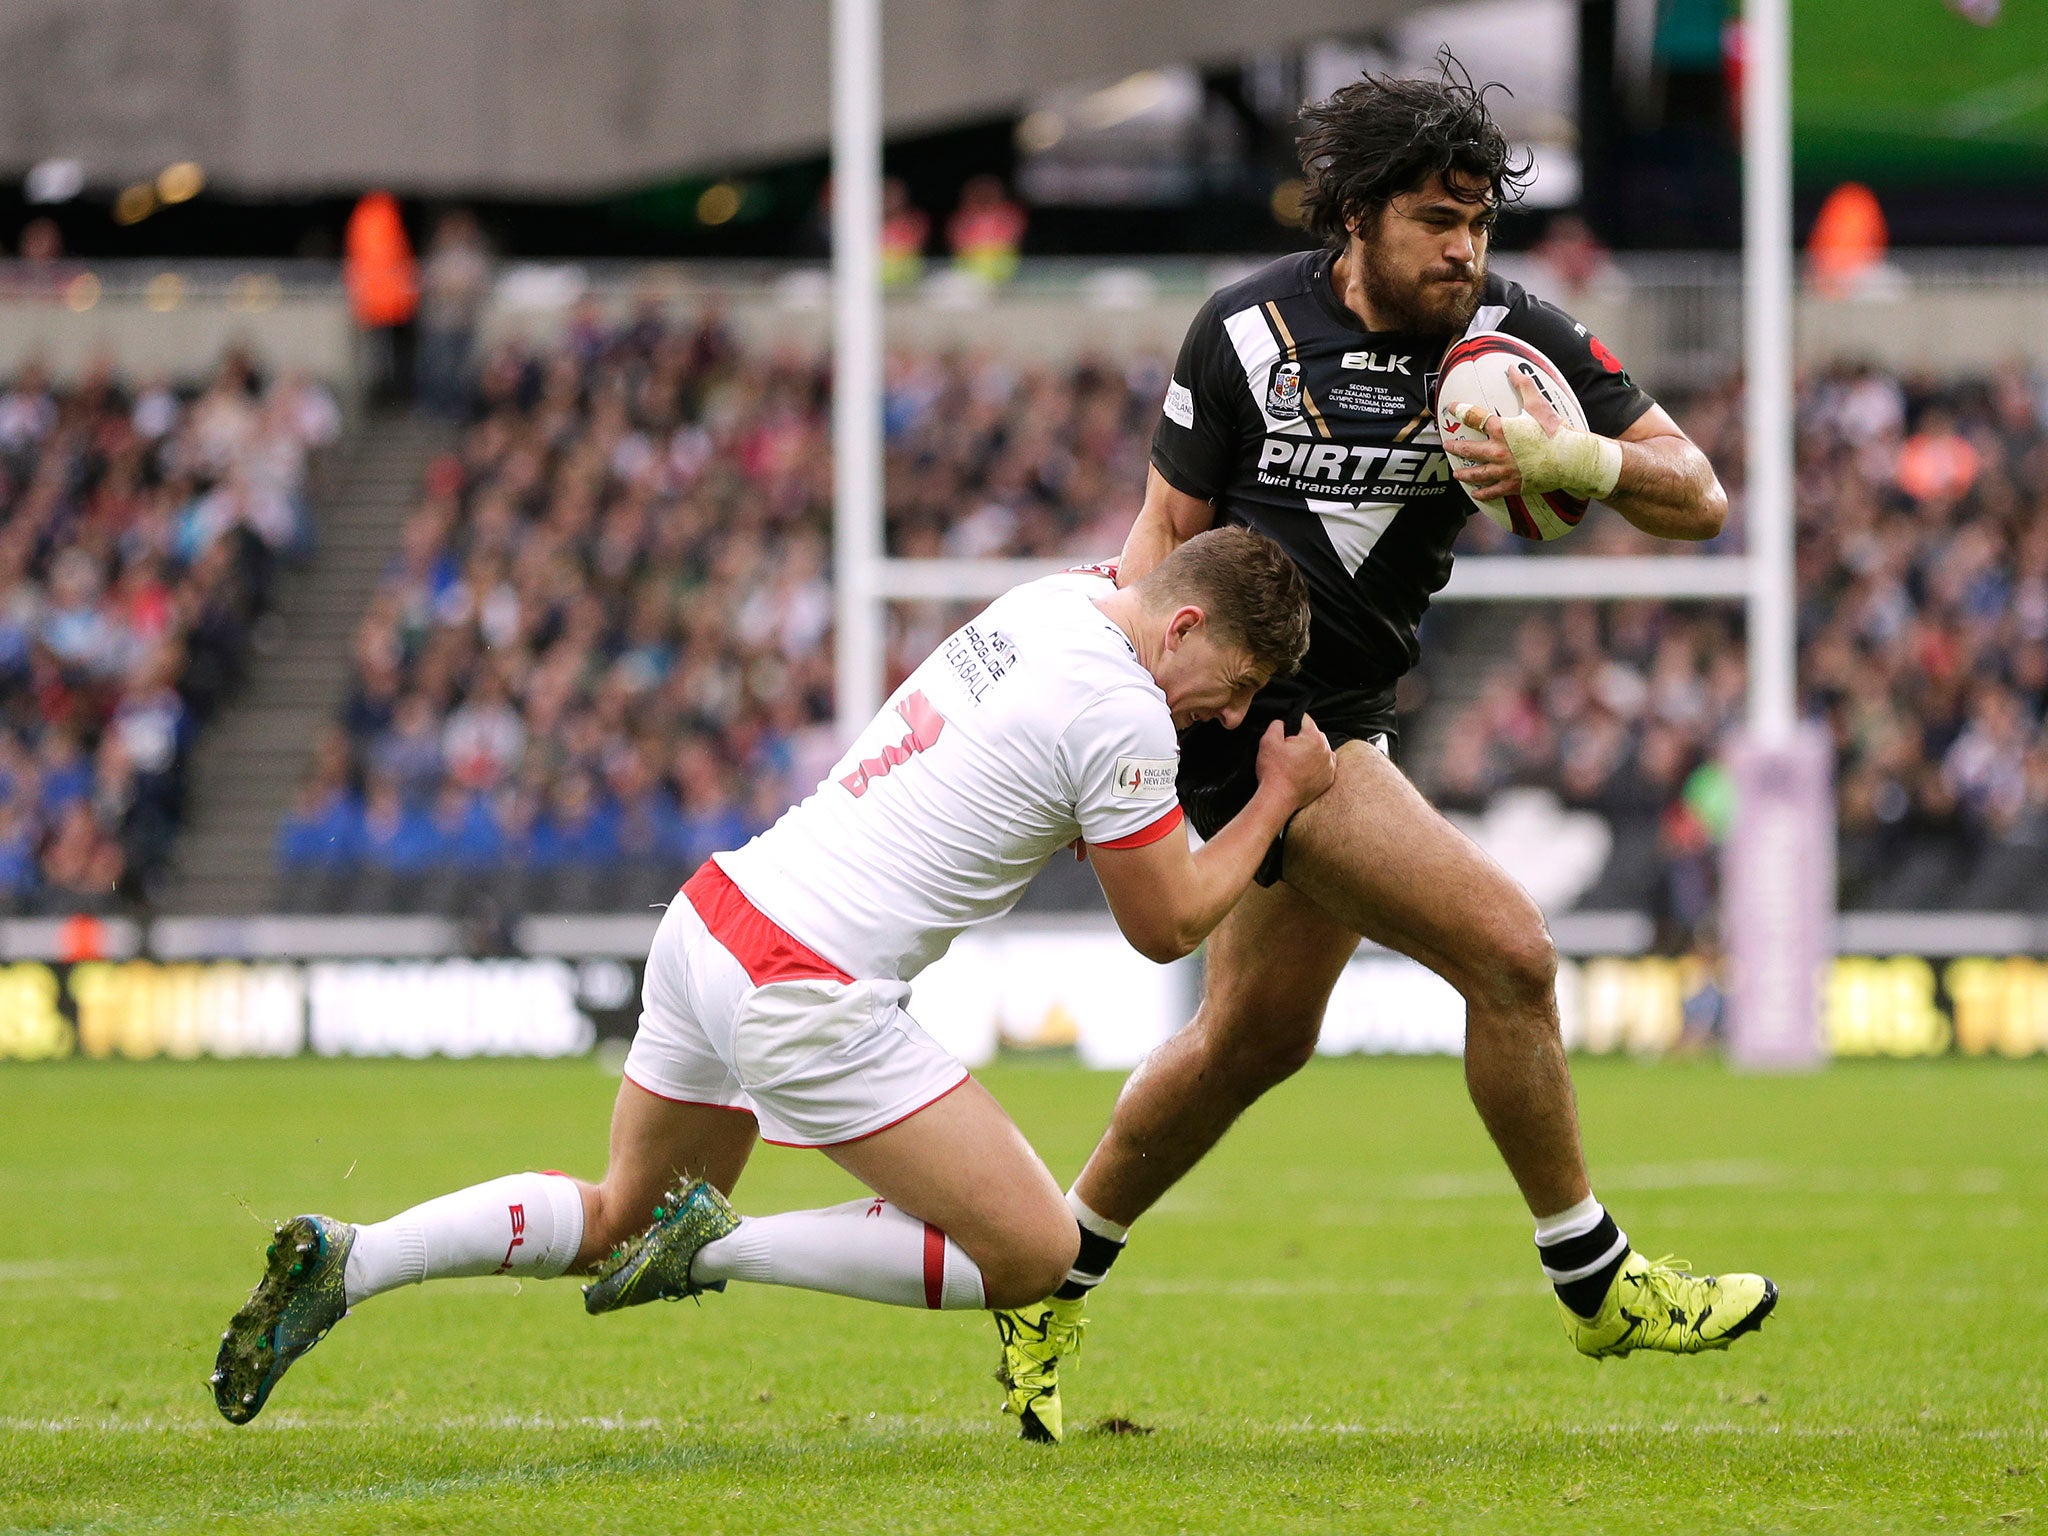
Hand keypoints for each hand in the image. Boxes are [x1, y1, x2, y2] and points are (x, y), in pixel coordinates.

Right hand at [1254, 713, 1335, 810]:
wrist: (1278, 798)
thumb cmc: (1273, 770)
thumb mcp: (1268, 741)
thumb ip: (1277, 724)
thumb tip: (1283, 722)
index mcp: (1314, 738)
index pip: (1305, 719)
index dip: (1292, 722)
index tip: (1285, 732)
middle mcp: (1326, 750)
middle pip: (1315, 734)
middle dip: (1303, 737)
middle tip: (1288, 749)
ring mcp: (1329, 766)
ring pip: (1321, 750)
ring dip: (1311, 751)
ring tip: (1296, 761)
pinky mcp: (1328, 780)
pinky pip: (1324, 766)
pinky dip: (1316, 765)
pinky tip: (1303, 771)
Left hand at [1444, 371, 1620, 501]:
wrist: (1570, 457)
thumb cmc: (1555, 430)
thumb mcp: (1538, 404)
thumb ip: (1523, 385)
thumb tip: (1512, 368)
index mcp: (1502, 429)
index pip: (1474, 417)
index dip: (1460, 410)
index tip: (1451, 408)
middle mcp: (1499, 450)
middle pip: (1468, 449)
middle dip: (1455, 448)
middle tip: (1448, 447)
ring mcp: (1504, 470)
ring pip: (1477, 473)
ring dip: (1464, 473)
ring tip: (1457, 474)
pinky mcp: (1513, 485)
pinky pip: (1492, 491)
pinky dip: (1482, 493)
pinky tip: (1476, 493)